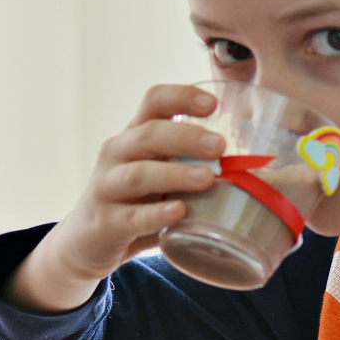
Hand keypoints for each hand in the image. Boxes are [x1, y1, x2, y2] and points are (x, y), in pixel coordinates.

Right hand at [0, 84, 224, 310]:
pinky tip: (179, 212)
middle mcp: (116, 155)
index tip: (213, 104)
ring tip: (207, 178)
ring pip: (138, 174)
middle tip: (220, 147)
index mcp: (133, 136)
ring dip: (174, 174)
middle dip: (185, 136)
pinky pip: (131, 217)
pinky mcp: (106, 223)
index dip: (182, 97)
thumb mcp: (157, 174)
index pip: (153, 102)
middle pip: (147, 134)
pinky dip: (155, 215)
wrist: (86, 242)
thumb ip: (190, 163)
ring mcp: (106, 188)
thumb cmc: (134, 201)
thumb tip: (252, 165)